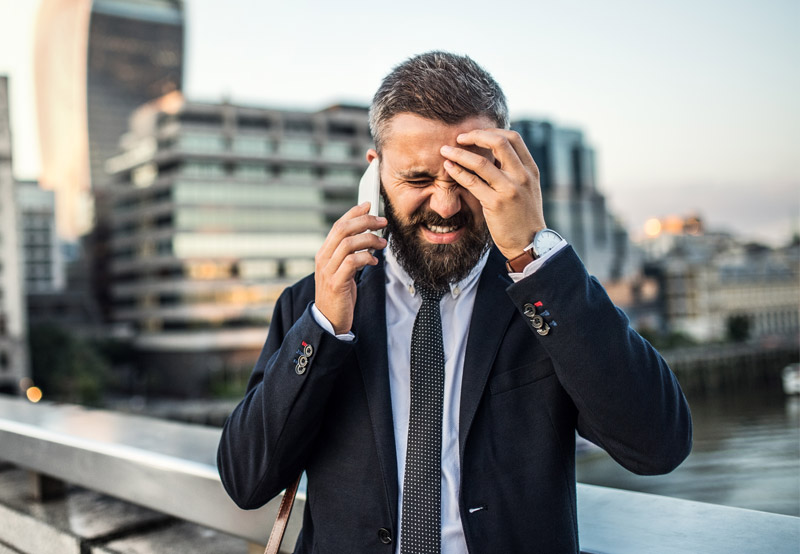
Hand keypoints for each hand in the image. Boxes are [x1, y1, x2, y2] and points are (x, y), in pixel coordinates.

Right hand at [315, 202, 386, 333]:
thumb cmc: (339, 294)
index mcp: (324, 253)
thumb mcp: (343, 270)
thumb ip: (350, 254)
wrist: (329, 320)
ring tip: (382, 244)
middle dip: (365, 221)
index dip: (353, 213)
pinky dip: (366, 258)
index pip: (338, 225)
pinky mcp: (336, 283)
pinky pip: (352, 263)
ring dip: (369, 240)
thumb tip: (369, 238)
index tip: (369, 205)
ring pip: (348, 244)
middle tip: (382, 222)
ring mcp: (328, 270)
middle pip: (343, 230)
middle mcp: (323, 258)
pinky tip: (373, 261)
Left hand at [440, 129, 545, 259]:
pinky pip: (472, 183)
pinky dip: (457, 172)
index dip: (491, 131)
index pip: (513, 138)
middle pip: (499, 142)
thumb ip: (514, 170)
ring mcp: (509, 190)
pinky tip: (448, 168)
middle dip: (475, 135)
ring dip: (459, 154)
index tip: (475, 134)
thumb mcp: (527, 188)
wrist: (529, 243)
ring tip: (445, 151)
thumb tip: (492, 153)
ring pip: (481, 163)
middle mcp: (522, 176)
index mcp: (530, 169)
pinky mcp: (495, 204)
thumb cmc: (523, 216)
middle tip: (459, 137)